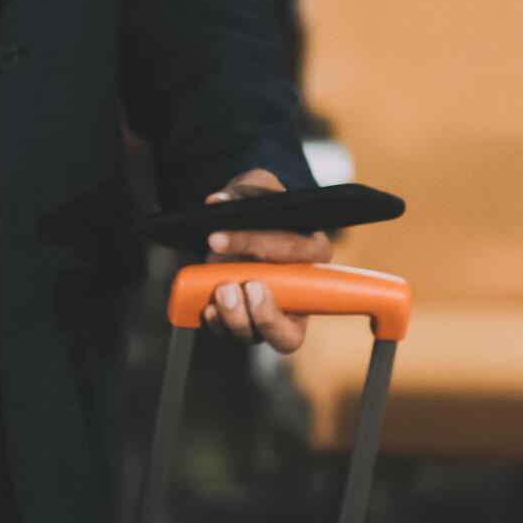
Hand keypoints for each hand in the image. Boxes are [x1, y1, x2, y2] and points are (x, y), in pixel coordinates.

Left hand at [196, 167, 334, 353]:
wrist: (249, 224)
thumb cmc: (262, 207)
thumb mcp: (258, 188)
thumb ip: (243, 192)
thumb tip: (218, 203)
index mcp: (314, 251)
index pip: (293, 250)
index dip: (255, 244)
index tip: (216, 238)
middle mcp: (302, 291)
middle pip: (292, 322)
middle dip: (261, 312)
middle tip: (228, 287)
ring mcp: (277, 312)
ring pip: (262, 334)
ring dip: (235, 317)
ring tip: (219, 291)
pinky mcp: (252, 321)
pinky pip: (238, 332)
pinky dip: (220, 323)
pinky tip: (208, 308)